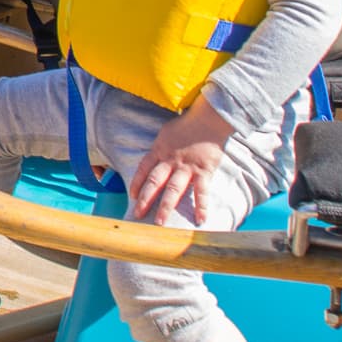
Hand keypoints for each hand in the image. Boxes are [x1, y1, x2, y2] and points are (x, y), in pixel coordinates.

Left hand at [130, 98, 233, 225]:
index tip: (132, 196)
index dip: (136, 182)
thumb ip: (160, 148)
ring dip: (166, 207)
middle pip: (155, 182)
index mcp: (159, 149)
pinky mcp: (204, 171)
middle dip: (145, 199)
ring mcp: (187, 166)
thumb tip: (154, 159)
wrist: (208, 118)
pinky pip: (201, 191)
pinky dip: (201, 206)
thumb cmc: (187, 125)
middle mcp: (170, 160)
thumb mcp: (166, 133)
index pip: (143, 169)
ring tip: (160, 223)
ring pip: (173, 189)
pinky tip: (200, 220)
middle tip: (137, 215)